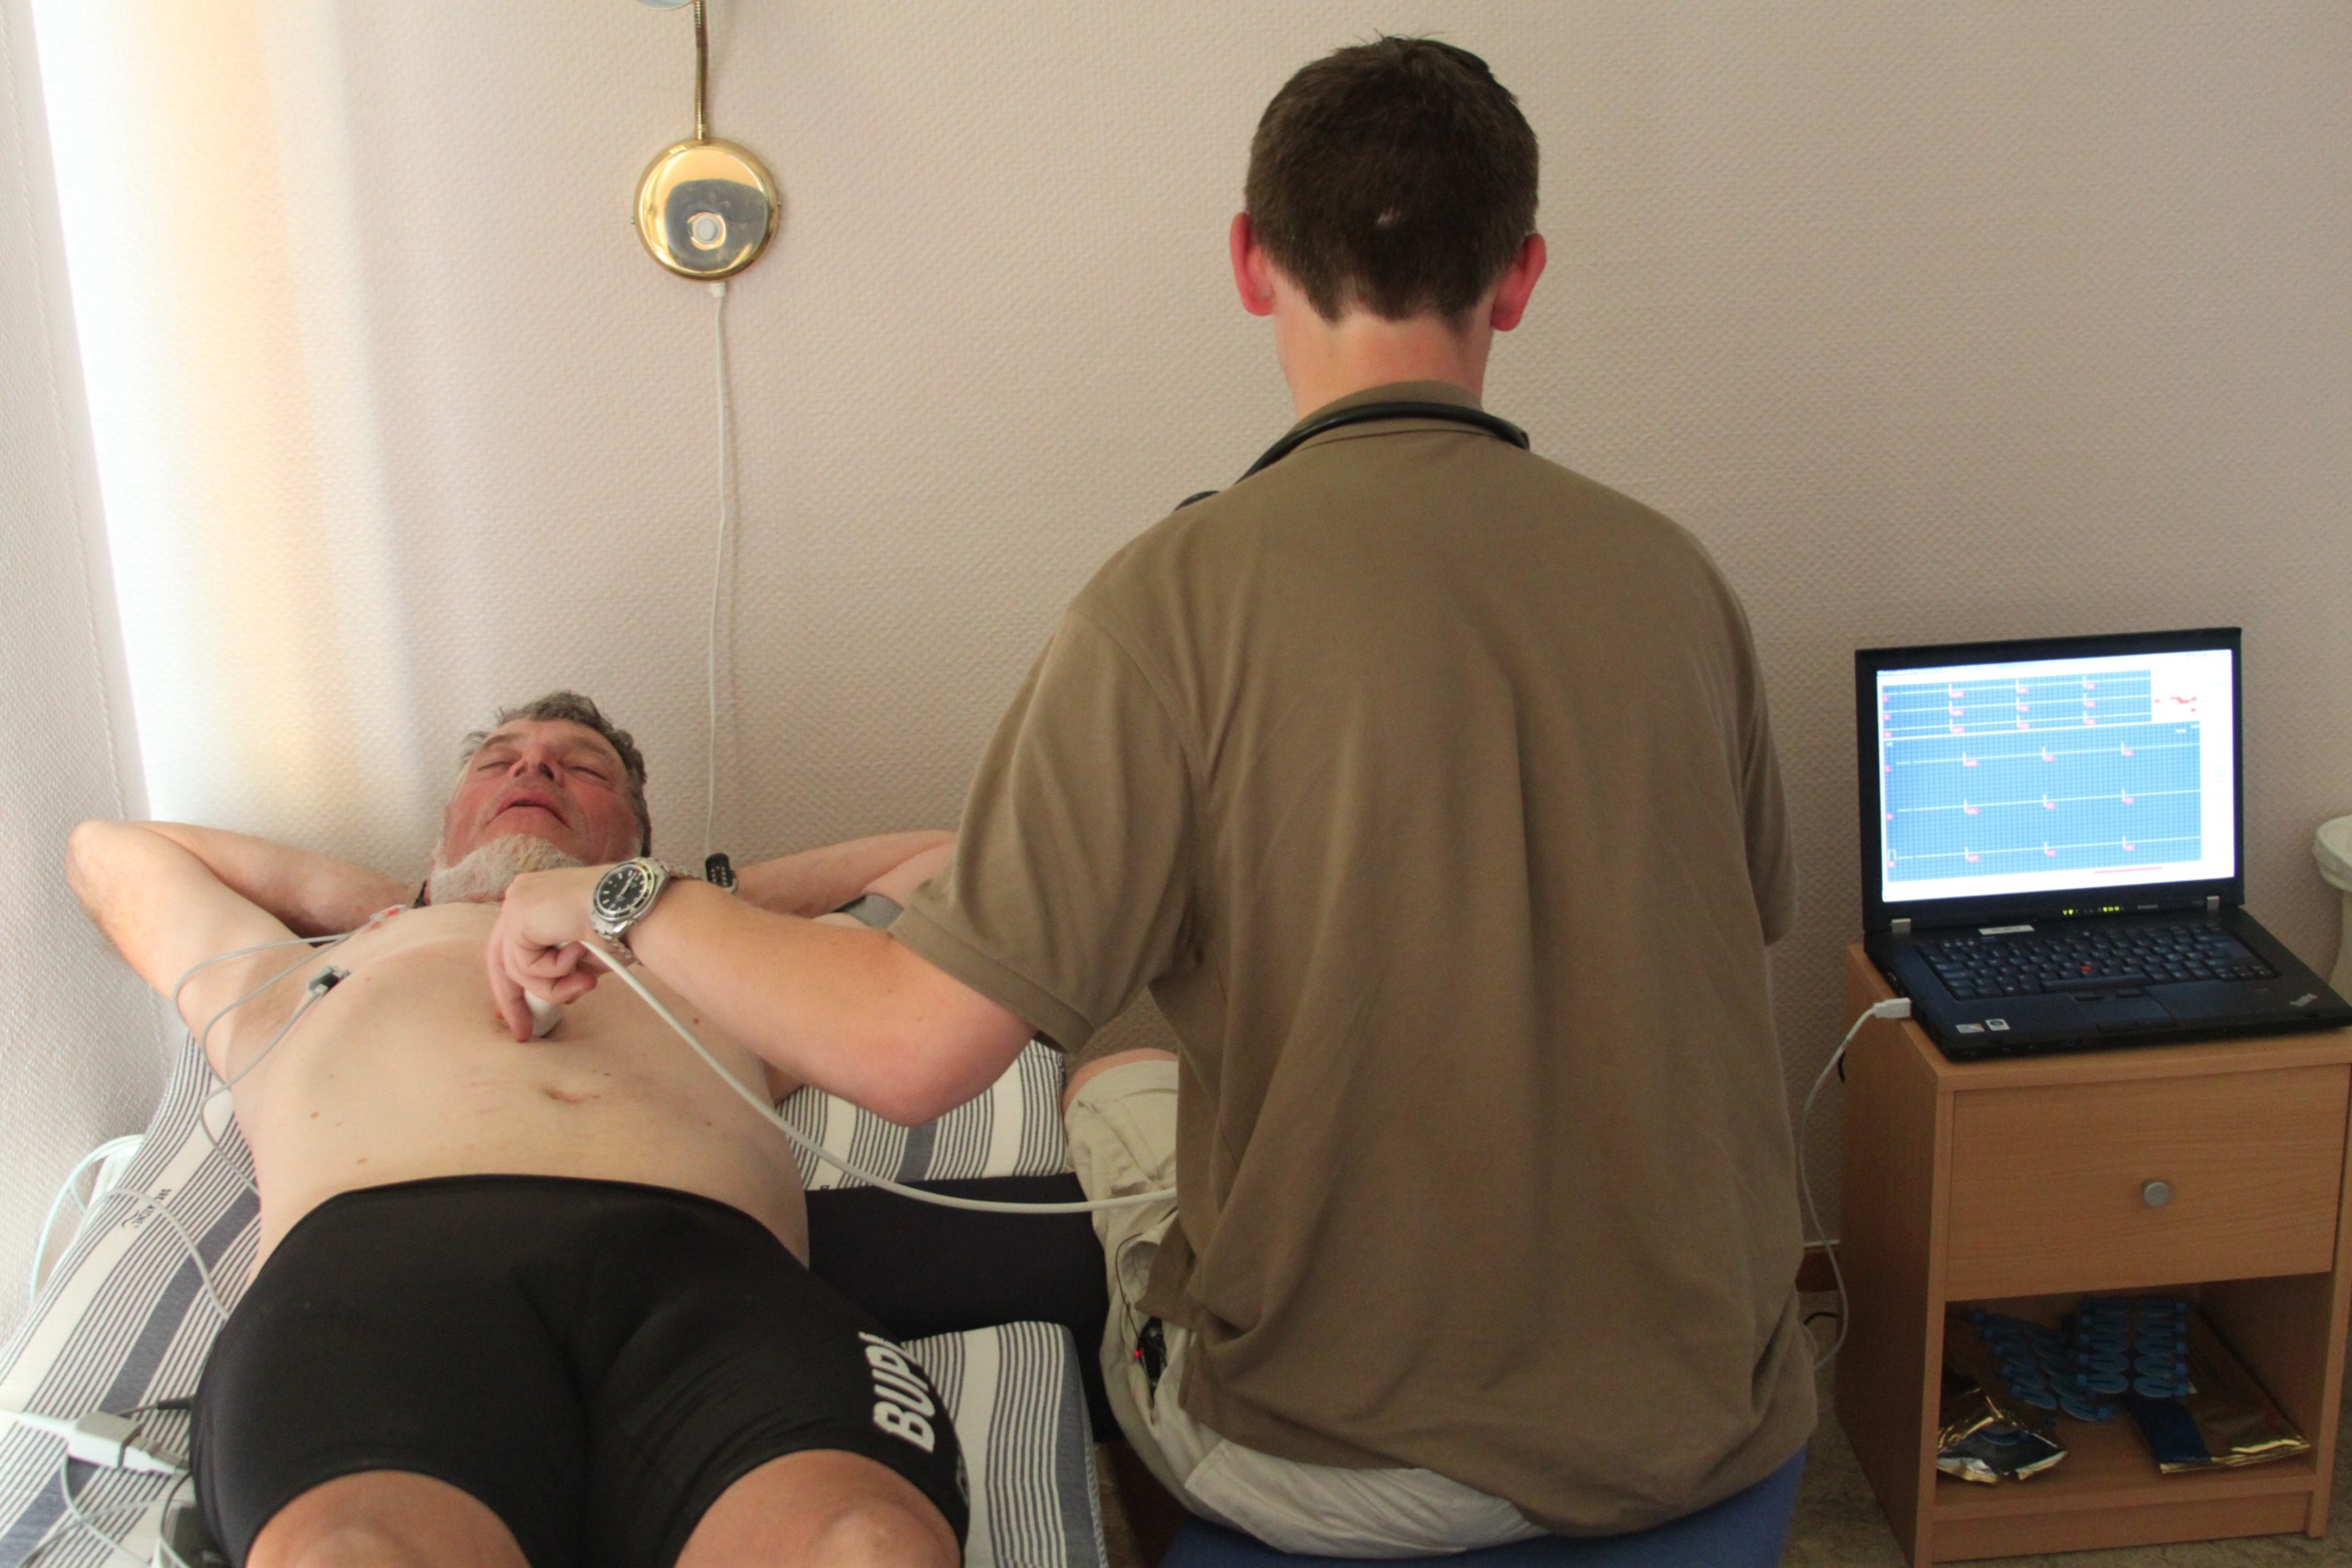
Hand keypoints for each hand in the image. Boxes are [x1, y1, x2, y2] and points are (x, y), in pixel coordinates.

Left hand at [486, 865, 608, 1039]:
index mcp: (539, 899)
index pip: (514, 945)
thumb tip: (555, 994)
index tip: (517, 1009)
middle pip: (502, 959)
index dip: (514, 980)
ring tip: (586, 983)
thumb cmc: (621, 925)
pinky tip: (577, 954)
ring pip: (518, 968)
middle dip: (514, 1000)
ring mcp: (516, 904)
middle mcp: (522, 896)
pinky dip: (553, 971)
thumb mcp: (587, 954)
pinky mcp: (516, 917)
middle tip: (523, 1032)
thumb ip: (565, 968)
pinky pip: (524, 964)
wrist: (627, 906)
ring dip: (554, 987)